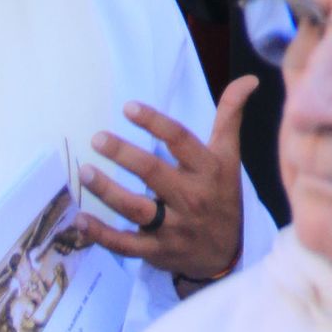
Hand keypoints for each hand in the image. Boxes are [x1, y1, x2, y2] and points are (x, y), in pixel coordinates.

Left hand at [78, 76, 255, 282]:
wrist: (226, 253)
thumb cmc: (222, 195)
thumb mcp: (230, 156)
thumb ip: (230, 116)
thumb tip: (249, 79)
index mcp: (208, 170)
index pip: (180, 141)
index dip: (154, 123)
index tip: (128, 108)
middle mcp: (190, 197)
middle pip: (153, 172)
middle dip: (124, 154)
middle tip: (97, 138)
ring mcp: (172, 227)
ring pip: (136, 208)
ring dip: (108, 191)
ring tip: (85, 172)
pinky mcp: (155, 251)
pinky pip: (125, 243)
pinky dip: (101, 234)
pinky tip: (81, 219)